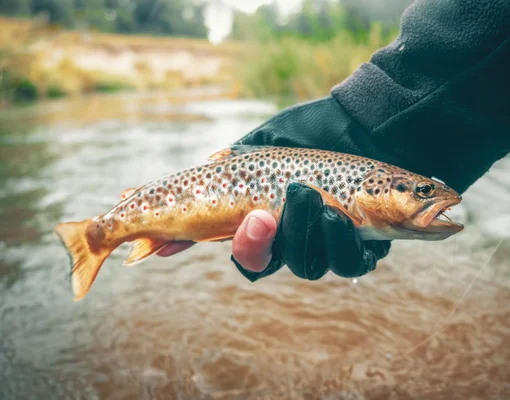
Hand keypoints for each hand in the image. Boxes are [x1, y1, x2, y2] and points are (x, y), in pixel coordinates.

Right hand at [159, 96, 400, 279]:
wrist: (360, 122)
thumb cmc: (305, 133)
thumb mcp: (254, 148)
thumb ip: (211, 178)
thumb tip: (135, 203)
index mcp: (266, 223)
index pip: (244, 252)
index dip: (225, 249)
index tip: (209, 236)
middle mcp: (295, 240)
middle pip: (271, 262)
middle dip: (262, 244)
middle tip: (263, 213)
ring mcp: (328, 243)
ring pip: (309, 265)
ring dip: (304, 235)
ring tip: (307, 197)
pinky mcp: (363, 242)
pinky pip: (350, 261)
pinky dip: (341, 243)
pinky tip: (338, 216)